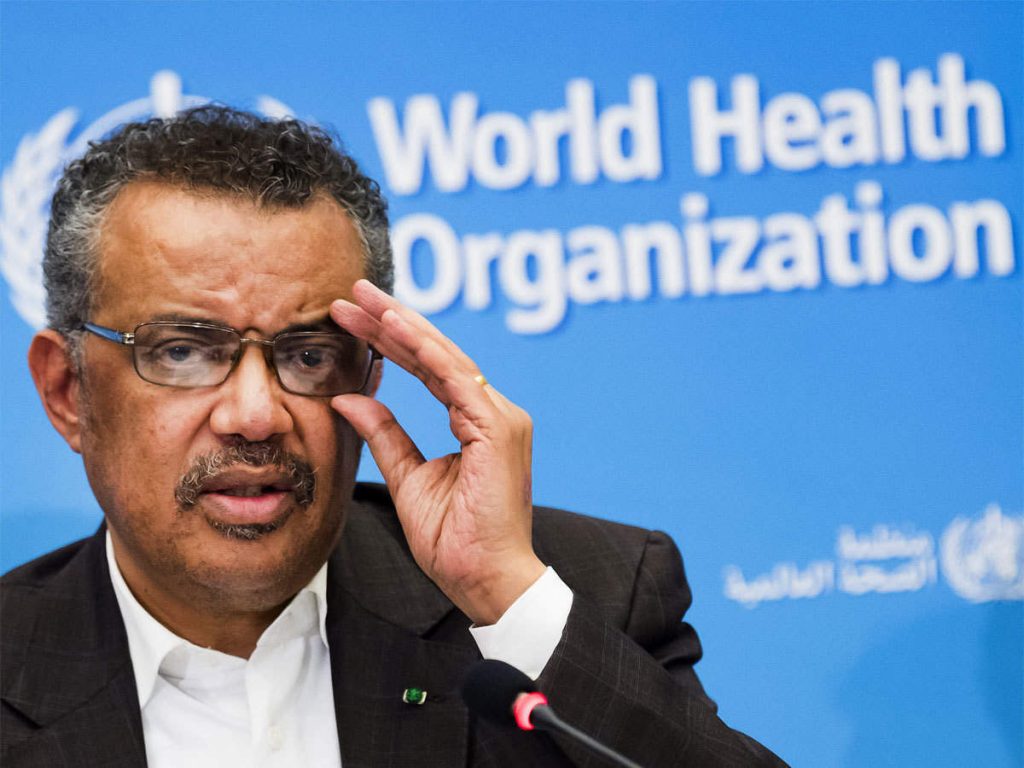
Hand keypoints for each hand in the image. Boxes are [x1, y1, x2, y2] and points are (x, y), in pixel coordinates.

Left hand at [330, 280, 545, 624]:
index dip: (390, 342)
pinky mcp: (498, 429)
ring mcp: (500, 418)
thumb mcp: (408, 479)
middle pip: (436, 355)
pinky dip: (426, 352)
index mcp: (478, 423)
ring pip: (446, 358)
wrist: (486, 581)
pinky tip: (396, 328)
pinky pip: (456, 380)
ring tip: (366, 301)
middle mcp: (494, 412)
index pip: (429, 369)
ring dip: (403, 327)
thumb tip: (349, 398)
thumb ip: (385, 435)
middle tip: (352, 293)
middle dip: (392, 322)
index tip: (352, 320)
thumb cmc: (455, 541)